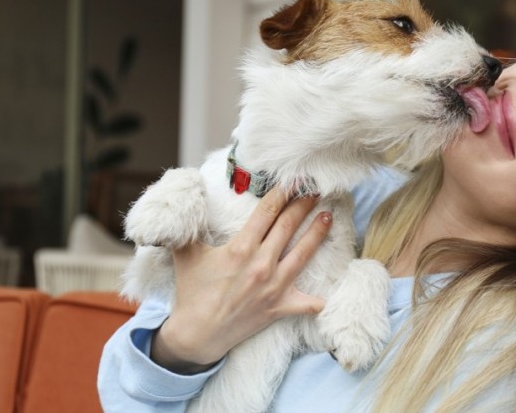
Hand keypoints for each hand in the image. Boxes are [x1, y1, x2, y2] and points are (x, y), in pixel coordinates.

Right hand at [150, 186, 331, 373]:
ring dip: (317, 234)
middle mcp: (261, 265)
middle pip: (288, 227)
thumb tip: (186, 201)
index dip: (282, 193)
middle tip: (316, 190)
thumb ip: (188, 228)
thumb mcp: (186, 254)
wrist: (197, 334)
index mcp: (240, 249)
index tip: (294, 180)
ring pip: (302, 255)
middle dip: (303, 206)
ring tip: (328, 217)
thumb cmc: (192, 292)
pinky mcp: (279, 307)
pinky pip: (305, 304)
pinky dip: (318, 300)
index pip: (267, 213)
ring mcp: (273, 287)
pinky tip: (330, 292)